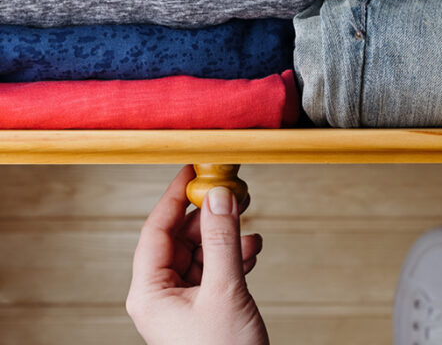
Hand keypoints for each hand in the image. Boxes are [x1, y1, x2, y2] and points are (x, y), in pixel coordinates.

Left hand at [127, 166, 268, 344]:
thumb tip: (219, 197)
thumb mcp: (225, 291)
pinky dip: (233, 258)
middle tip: (232, 194)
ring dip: (226, 239)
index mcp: (149, 293)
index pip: (155, 231)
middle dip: (208, 218)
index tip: (192, 171)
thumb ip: (222, 240)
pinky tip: (251, 252)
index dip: (174, 198)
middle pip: (180, 240)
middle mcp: (160, 296)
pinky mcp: (203, 310)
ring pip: (200, 255)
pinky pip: (214, 272)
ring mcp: (182, 304)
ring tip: (248, 233)